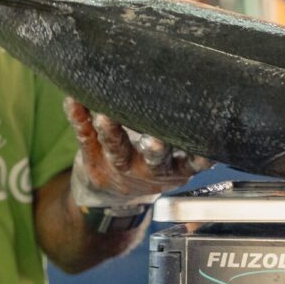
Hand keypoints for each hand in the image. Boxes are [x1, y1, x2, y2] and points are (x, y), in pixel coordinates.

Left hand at [63, 98, 209, 212]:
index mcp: (171, 168)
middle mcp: (146, 169)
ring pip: (116, 148)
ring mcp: (117, 164)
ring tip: (106, 116)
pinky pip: (84, 136)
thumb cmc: (147, 162)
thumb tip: (211, 88)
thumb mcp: (173, 160)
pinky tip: (72, 100)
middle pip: (153, 159)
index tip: (203, 147)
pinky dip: (78, 118)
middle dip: (155, 148)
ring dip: (111, 131)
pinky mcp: (91, 156)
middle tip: (155, 138)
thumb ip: (188, 134)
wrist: (107, 195)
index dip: (197, 158)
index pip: (189, 163)